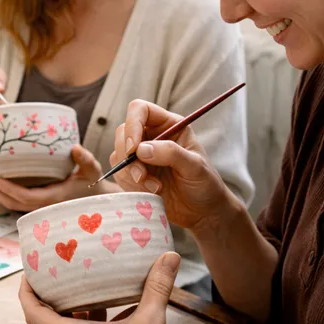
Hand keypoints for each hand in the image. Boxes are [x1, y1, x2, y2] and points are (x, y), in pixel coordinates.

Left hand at [0, 145, 117, 211]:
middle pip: (12, 203)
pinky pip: (15, 201)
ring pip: (11, 204)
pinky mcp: (35, 202)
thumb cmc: (92, 182)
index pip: (25, 197)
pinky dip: (1, 193)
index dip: (8, 190)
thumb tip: (74, 148)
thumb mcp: (92, 169)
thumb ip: (84, 159)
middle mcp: (42, 205)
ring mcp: (38, 205)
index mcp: (53, 198)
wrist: (95, 198)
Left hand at [19, 252, 179, 323]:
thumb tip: (170, 257)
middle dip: (46, 294)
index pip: (32, 312)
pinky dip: (92, 319)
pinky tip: (114, 306)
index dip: (25, 290)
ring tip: (80, 283)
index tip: (28, 270)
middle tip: (53, 272)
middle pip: (45, 318)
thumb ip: (158, 288)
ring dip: (71, 307)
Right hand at [111, 100, 236, 231]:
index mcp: (169, 125)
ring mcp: (141, 155)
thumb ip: (171, 154)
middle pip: (123, 132)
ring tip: (155, 188)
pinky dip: (130, 184)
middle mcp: (152, 136)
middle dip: (129, 156)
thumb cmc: (205, 185)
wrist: (202, 212)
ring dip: (131, 173)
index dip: (133, 124)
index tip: (134, 148)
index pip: (140, 110)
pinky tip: (150, 193)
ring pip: (119, 154)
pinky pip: (119, 173)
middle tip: (143, 176)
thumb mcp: (195, 167)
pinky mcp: (134, 173)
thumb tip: (141, 149)